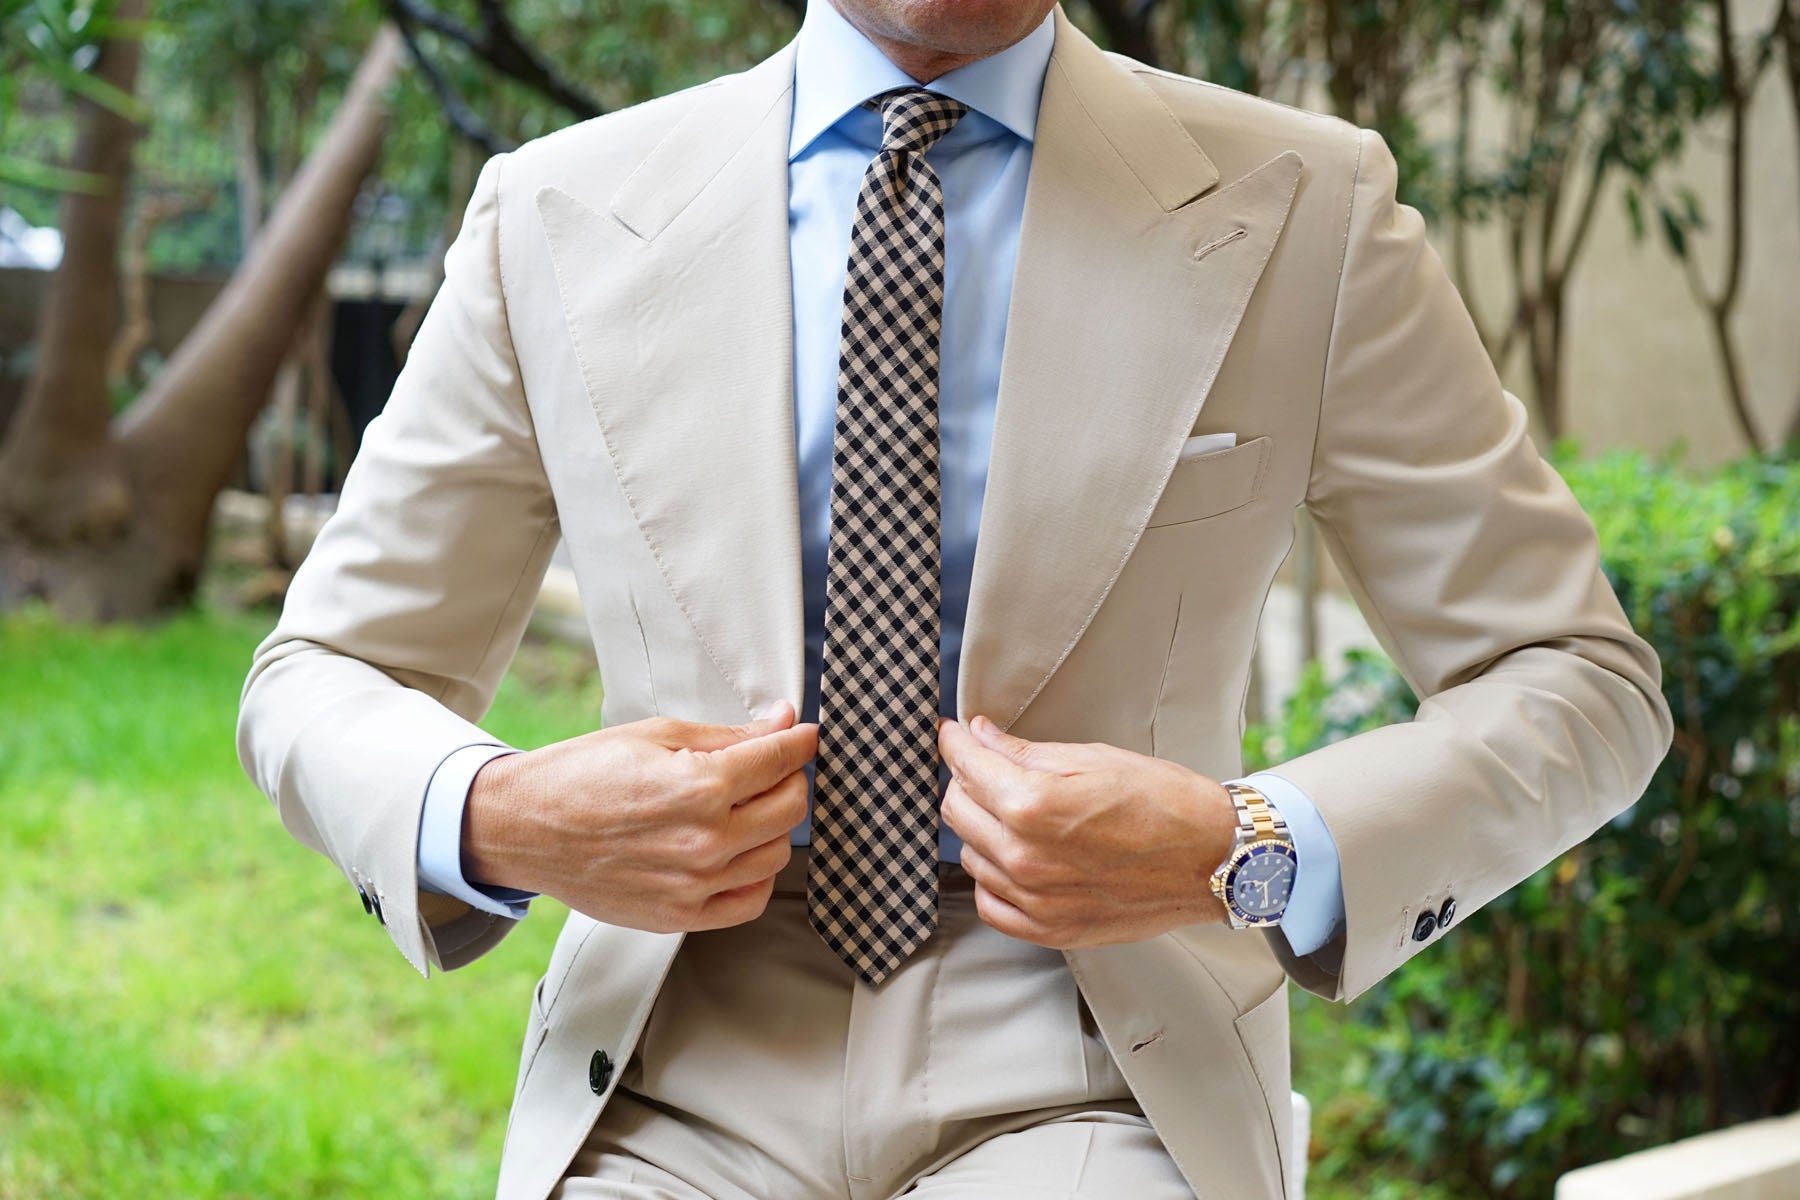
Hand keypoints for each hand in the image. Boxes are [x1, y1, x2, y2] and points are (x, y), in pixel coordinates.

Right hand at [464, 700, 817, 932]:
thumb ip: (729, 735)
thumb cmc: (584, 774)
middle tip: (768, 767)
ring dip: (772, 827)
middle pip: (791, 809)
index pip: (782, 760)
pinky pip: (750, 901)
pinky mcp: (681, 916)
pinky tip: (735, 851)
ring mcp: (696, 885)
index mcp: (700, 786)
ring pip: (777, 855)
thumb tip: (784, 724)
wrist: (525, 828)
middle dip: (789, 779)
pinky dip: (755, 875)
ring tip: (742, 807)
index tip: (804, 735)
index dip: (800, 741)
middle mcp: (705, 841)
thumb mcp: (657, 735)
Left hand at [937, 714, 1236, 947]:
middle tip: (984, 765)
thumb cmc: (1165, 803)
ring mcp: (1035, 900)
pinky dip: (993, 878)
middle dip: (965, 780)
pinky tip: (1013, 858)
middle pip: (957, 810)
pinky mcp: (1050, 929)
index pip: (966, 766)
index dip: (955, 741)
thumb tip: (980, 736)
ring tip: (1010, 810)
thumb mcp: (1094, 757)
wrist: (1214, 860)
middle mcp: (1025, 857)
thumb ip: (1026, 751)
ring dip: (980, 828)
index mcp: (1033, 805)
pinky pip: (991, 903)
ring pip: (970, 855)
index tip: (954, 732)